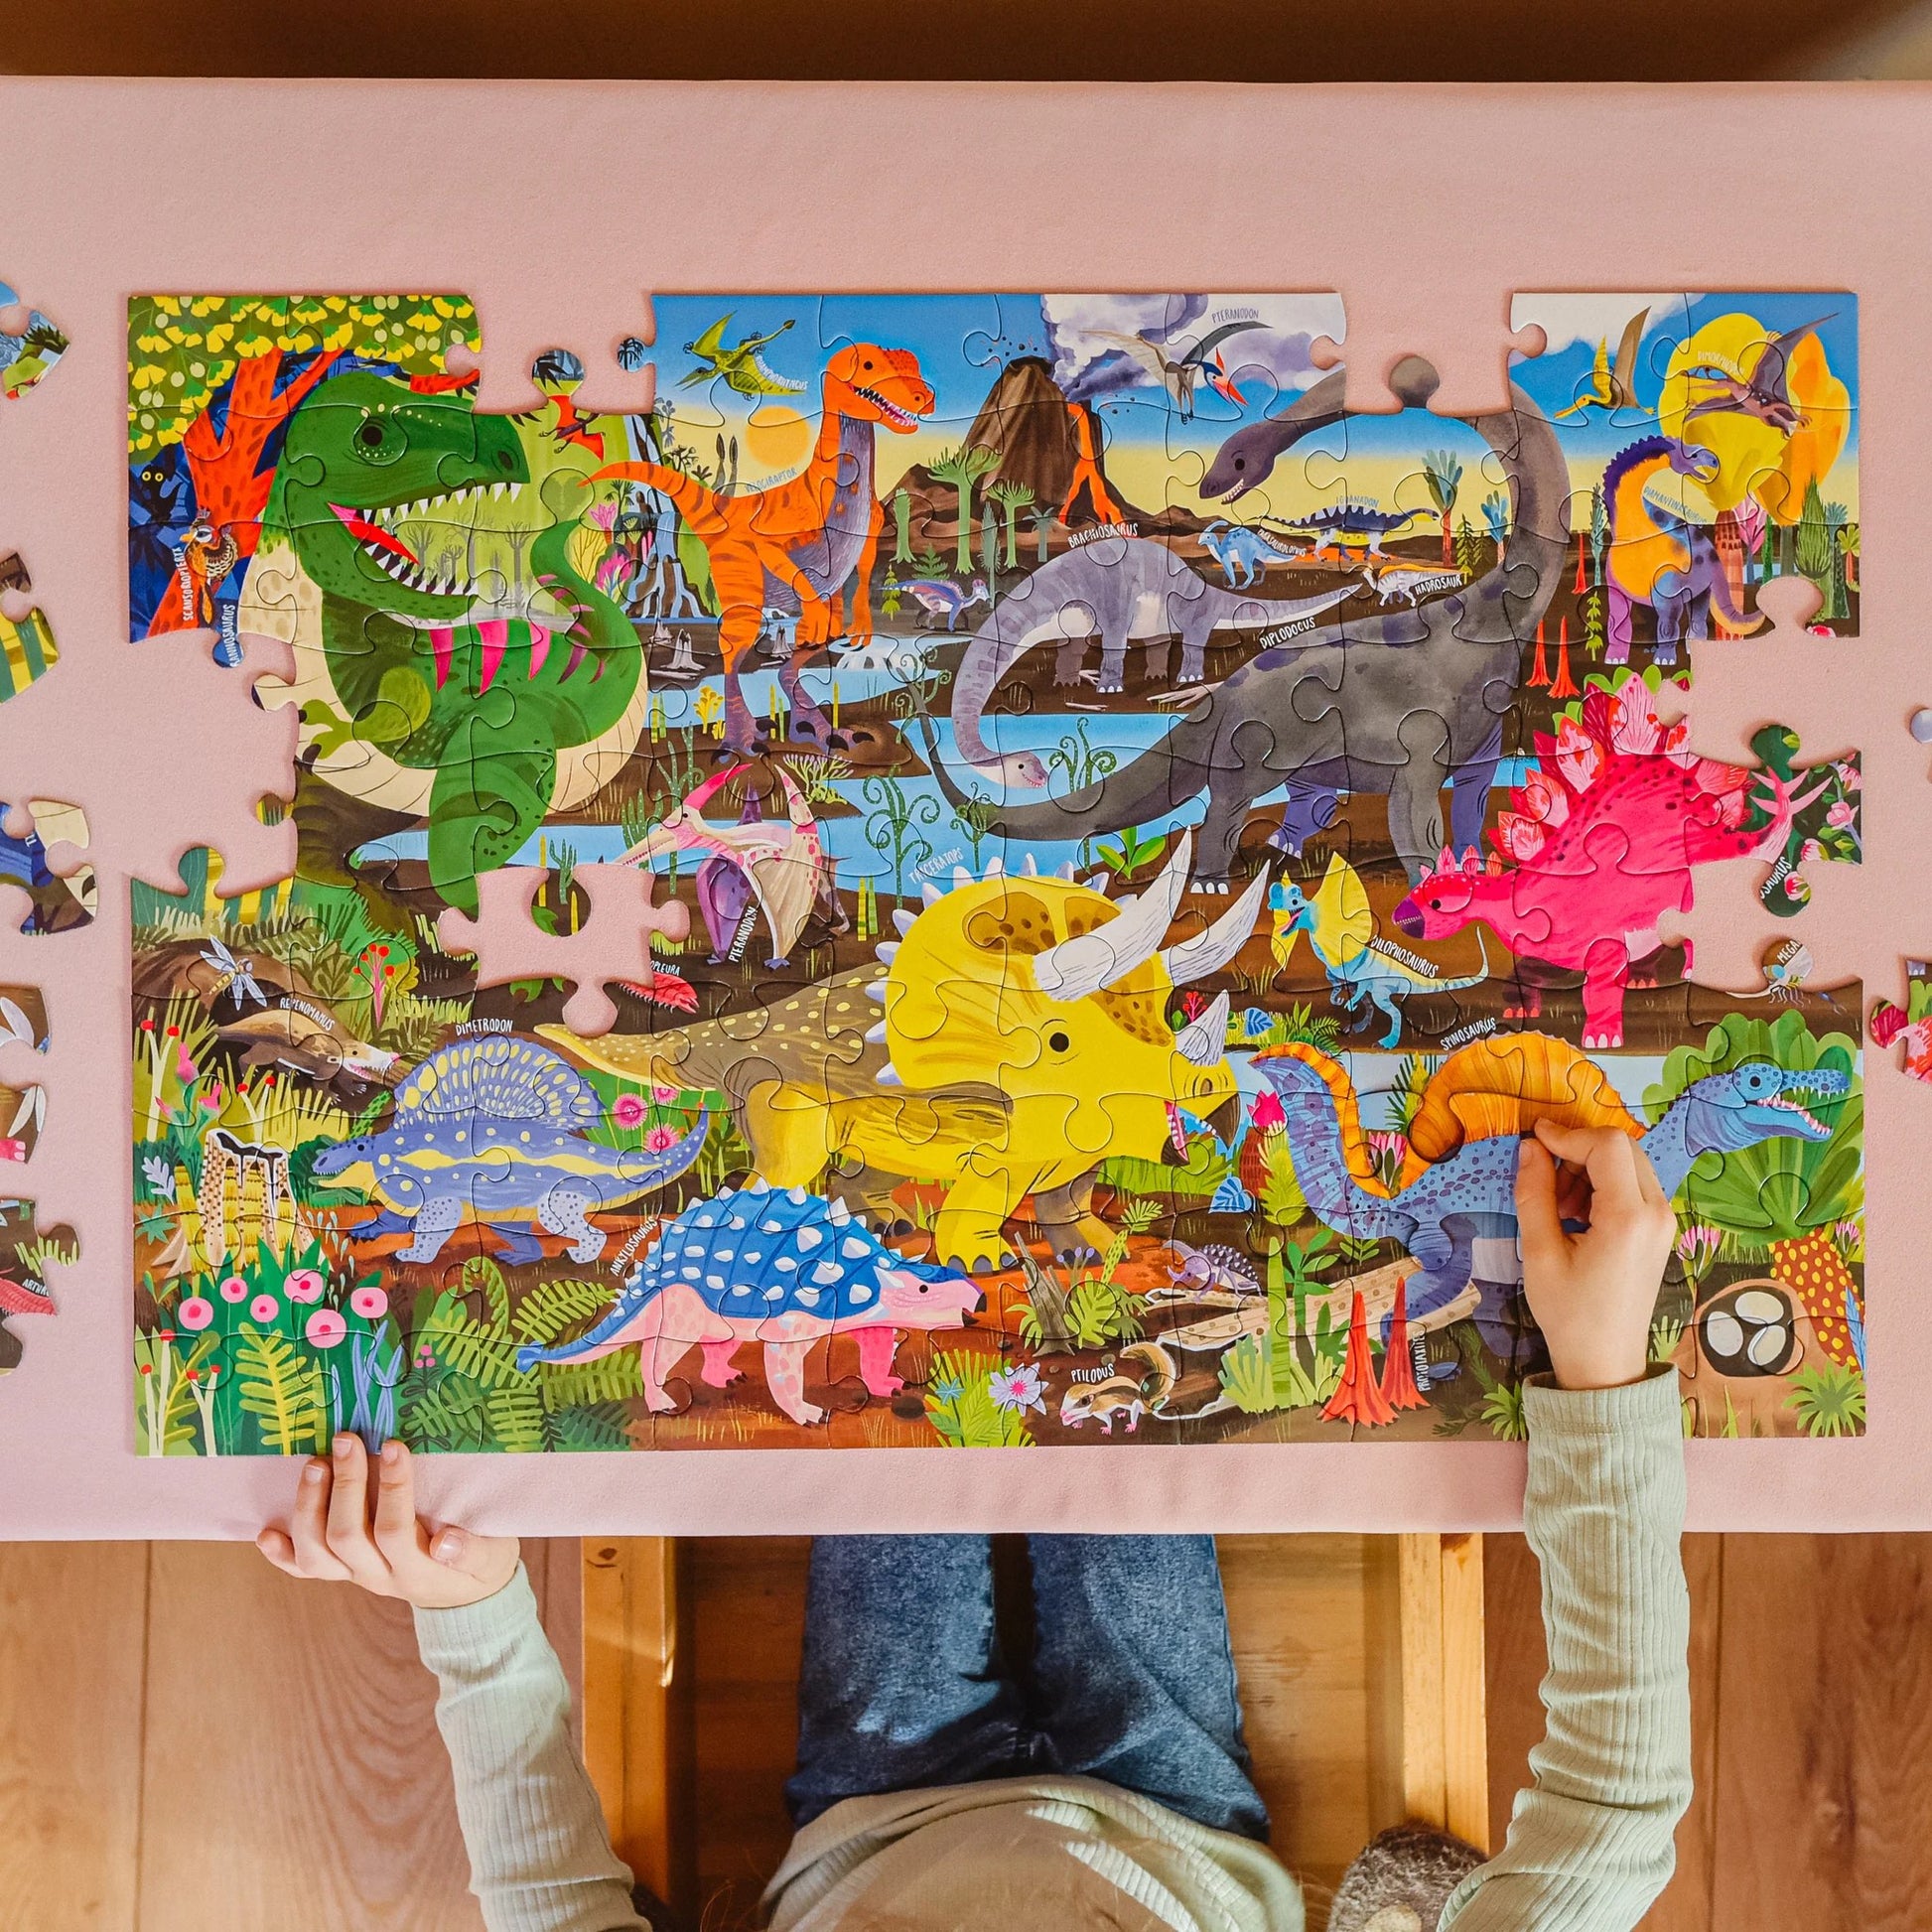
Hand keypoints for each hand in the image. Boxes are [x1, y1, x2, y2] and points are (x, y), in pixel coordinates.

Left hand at [257, 1434, 519, 1609]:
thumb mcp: (494, 1554)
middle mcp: (378, 1576)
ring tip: (314, 1463)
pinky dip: (281, 1554)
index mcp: (418, 1570)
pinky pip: (305, 1570)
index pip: (396, 1530)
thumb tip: (446, 1540)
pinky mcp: (342, 1573)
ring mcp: (355, 1576)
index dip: (391, 1489)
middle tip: (347, 1439)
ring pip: (317, 1552)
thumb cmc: (484, 1563)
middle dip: (344, 1485)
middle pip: (348, 1536)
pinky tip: (266, 1531)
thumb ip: (473, 1549)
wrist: (465, 1596)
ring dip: (310, 1507)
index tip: (393, 1446)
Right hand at [1515, 1120, 1676, 1391]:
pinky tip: (1578, 1215)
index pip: (1607, 1145)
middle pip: (1623, 1148)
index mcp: (1628, 1218)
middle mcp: (1657, 1213)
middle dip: (1579, 1151)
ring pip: (1630, 1164)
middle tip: (1545, 1178)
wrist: (1605, 1362)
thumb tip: (1529, 1147)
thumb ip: (1534, 1194)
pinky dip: (1604, 1185)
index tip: (1533, 1140)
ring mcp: (1664, 1222)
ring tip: (1559, 1204)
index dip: (1567, 1135)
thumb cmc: (1569, 1313)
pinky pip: (1635, 1186)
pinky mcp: (1660, 1230)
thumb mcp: (1539, 1254)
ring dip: (1590, 1168)